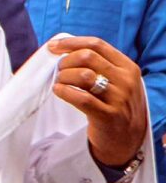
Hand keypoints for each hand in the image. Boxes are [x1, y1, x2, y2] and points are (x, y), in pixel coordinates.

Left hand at [49, 36, 148, 167]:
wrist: (126, 139)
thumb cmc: (114, 105)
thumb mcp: (116, 81)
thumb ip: (98, 65)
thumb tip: (63, 49)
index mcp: (127, 67)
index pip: (97, 44)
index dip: (71, 43)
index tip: (53, 46)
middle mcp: (126, 80)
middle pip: (88, 57)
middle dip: (66, 61)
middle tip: (58, 71)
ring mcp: (119, 98)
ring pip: (83, 75)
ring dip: (64, 76)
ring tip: (59, 83)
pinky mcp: (108, 115)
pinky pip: (81, 98)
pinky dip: (64, 92)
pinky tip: (59, 91)